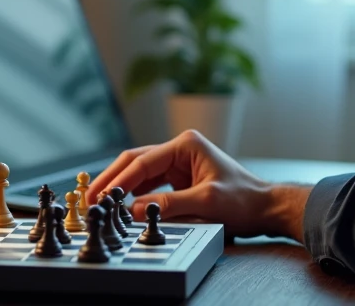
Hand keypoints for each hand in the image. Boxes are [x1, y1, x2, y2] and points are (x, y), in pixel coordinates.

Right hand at [87, 130, 309, 239]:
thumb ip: (169, 204)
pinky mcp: (180, 178)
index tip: (101, 196)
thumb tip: (133, 209)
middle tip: (91, 198)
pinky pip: (150, 184)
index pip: (143, 161)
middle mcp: (180, 149)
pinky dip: (135, 194)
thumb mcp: (206, 203)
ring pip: (140, 172)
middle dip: (113, 179)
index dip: (119, 180)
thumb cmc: (242, 200)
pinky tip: (122, 205)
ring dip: (121, 187)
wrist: (263, 208)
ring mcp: (179, 163)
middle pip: (136, 162)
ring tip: (100, 203)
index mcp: (186, 145)